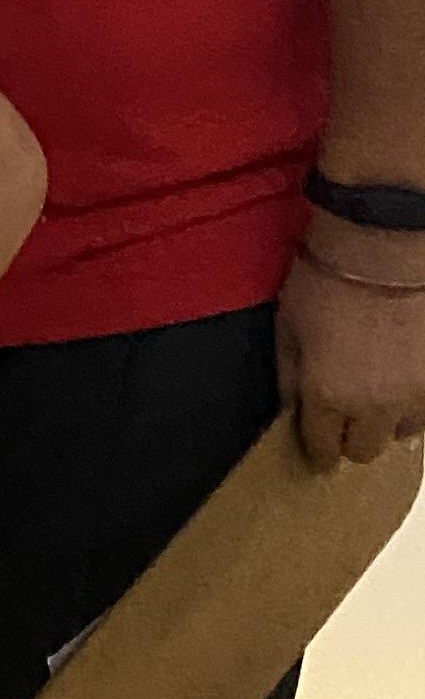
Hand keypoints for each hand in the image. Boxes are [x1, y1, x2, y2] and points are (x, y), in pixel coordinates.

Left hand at [278, 231, 424, 470]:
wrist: (382, 247)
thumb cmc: (324, 281)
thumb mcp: (287, 326)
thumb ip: (288, 376)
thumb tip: (291, 408)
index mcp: (328, 396)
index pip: (323, 449)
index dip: (318, 452)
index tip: (318, 448)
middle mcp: (375, 407)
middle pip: (364, 451)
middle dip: (351, 438)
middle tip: (345, 416)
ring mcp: (416, 394)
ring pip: (402, 433)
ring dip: (387, 419)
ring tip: (379, 391)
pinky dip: (414, 400)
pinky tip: (404, 376)